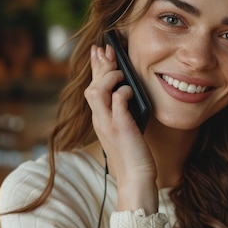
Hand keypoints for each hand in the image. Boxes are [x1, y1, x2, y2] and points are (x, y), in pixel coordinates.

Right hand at [84, 44, 157, 213]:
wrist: (136, 179)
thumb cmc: (134, 155)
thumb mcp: (124, 129)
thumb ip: (122, 113)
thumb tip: (127, 92)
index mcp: (100, 120)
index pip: (93, 88)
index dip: (95, 69)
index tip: (99, 53)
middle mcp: (100, 120)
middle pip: (92, 86)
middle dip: (99, 65)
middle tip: (105, 48)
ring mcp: (108, 124)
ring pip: (97, 91)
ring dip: (108, 77)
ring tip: (119, 71)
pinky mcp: (121, 128)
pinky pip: (117, 102)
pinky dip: (122, 92)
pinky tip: (129, 90)